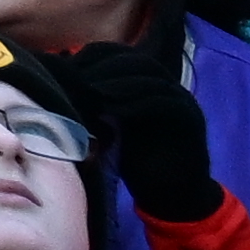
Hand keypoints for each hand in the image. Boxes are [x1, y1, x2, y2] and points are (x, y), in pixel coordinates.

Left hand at [59, 24, 229, 223]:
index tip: (66, 67)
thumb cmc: (132, 158)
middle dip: (103, 67)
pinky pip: (166, 102)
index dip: (92, 57)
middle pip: (135, 61)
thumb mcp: (108, 124)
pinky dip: (138, 103)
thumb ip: (93, 102)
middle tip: (78, 79)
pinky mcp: (191, 120)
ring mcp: (182, 100)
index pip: (119, 54)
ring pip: (151, 77)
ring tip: (92, 90)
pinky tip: (114, 109)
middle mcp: (166, 86)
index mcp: (146, 82)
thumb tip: (57, 82)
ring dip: (118, 82)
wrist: (168, 194)